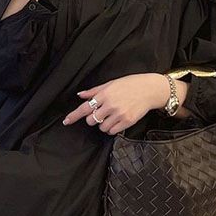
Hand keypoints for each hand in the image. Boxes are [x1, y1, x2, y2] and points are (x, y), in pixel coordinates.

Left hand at [62, 73, 188, 134]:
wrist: (149, 90)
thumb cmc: (130, 84)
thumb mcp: (111, 84)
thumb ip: (94, 91)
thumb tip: (80, 95)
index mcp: (104, 94)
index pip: (84, 108)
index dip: (74, 116)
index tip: (66, 122)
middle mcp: (110, 105)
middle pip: (91, 120)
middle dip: (93, 119)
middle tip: (101, 113)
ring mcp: (119, 114)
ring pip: (102, 127)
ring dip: (103, 124)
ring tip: (112, 116)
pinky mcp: (127, 121)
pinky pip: (112, 131)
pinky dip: (112, 128)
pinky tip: (117, 120)